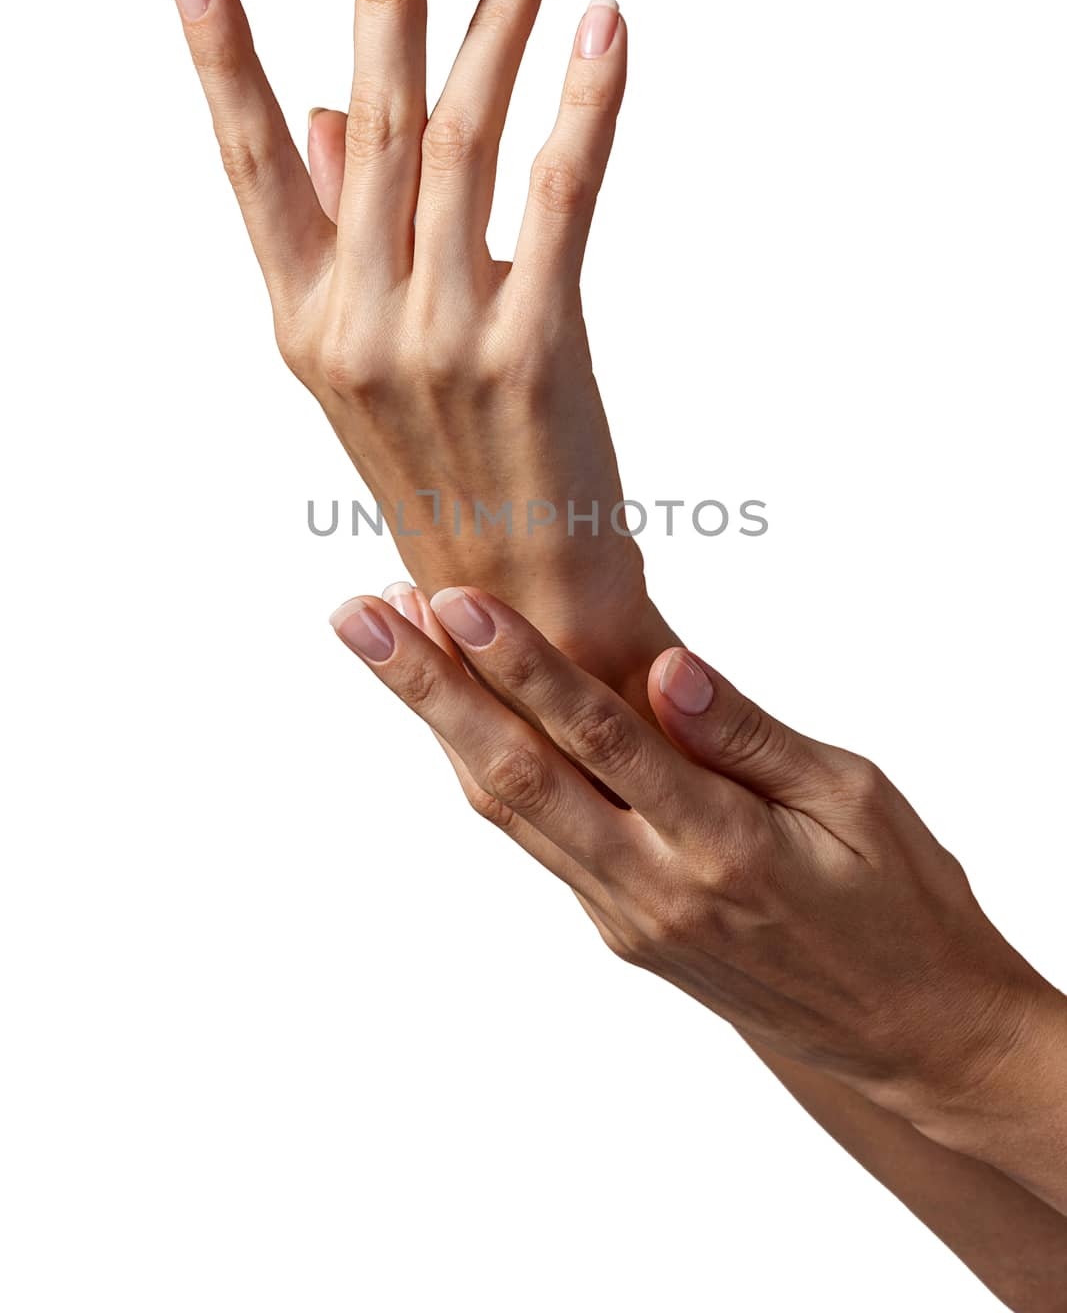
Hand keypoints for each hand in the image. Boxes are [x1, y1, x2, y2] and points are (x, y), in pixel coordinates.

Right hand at [168, 0, 672, 694]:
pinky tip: (605, 28)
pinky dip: (584, 101)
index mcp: (307, 323)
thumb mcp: (369, 363)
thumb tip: (310, 109)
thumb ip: (342, 231)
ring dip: (494, 29)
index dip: (220, 64)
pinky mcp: (534, 347)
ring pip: (458, 142)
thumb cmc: (450, 476)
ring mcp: (441, 336)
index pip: (248, 170)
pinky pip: (560, 194)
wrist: (522, 606)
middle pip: (364, 127)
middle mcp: (359, 323)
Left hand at [329, 583, 1065, 1164]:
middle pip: (518, 777)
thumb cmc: (903, 901)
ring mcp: (628, 918)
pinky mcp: (623, 932)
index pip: (600, 738)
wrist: (913, 1036)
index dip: (524, 665)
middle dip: (429, 690)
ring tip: (388, 646)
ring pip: (515, 814)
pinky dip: (491, 774)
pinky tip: (458, 717)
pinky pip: (543, 842)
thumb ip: (751, 735)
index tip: (453, 599)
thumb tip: (666, 667)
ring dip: (442, 727)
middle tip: (355, 615)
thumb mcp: (854, 800)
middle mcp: (654, 889)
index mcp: (723, 845)